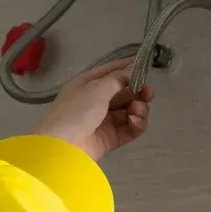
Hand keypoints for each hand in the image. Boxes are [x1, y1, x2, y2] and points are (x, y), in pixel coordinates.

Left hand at [33, 58, 153, 161]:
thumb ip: (118, 78)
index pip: (111, 72)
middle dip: (138, 91)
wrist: (63, 147)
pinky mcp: (112, 138)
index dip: (127, 67)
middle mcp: (97, 101)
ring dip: (139, 108)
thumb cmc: (77, 111)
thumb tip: (132, 69)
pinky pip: (130, 128)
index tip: (145, 65)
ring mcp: (105, 120)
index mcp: (88, 84)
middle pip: (125, 92)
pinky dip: (137, 123)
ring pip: (130, 110)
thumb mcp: (96, 88)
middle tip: (147, 92)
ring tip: (136, 110)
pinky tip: (135, 121)